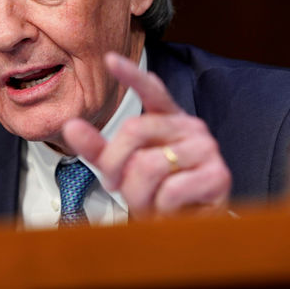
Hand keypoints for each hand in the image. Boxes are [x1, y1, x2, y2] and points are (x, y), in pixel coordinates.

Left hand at [62, 52, 231, 219]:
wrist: (188, 229)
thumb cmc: (155, 194)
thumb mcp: (122, 170)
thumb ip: (98, 148)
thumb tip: (71, 125)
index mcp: (168, 118)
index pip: (151, 90)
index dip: (131, 75)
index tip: (110, 59)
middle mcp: (190, 126)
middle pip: (134, 130)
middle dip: (115, 165)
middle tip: (116, 186)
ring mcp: (207, 148)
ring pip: (150, 165)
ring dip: (138, 193)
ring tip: (148, 202)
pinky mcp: (218, 175)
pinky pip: (171, 190)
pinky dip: (162, 207)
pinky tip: (171, 209)